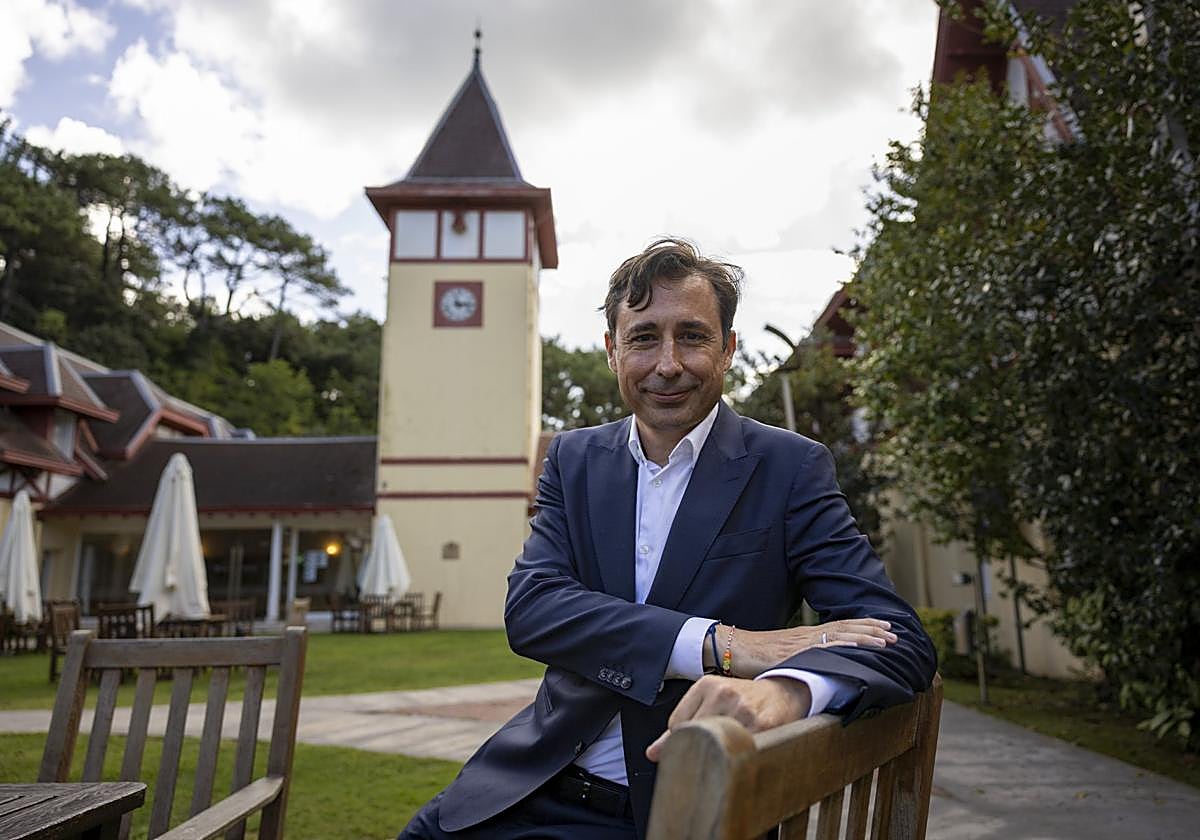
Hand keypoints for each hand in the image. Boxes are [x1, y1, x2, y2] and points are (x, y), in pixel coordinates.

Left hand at [646, 676, 810, 761]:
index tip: (701, 740)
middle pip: (693, 735)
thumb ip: (681, 726)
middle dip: (700, 749)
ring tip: (730, 750)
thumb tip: (652, 753)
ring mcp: (742, 709)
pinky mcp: (761, 724)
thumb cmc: (745, 700)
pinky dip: (737, 758)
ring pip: (714, 745)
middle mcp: (722, 693)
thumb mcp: (711, 701)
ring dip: (720, 755)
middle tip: (713, 752)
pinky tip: (743, 753)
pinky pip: (739, 751)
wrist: (786, 692)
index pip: (675, 725)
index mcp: (705, 685)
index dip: (687, 739)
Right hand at [710, 618, 896, 677]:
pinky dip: (842, 645)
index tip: (885, 628)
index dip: (863, 627)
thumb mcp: (780, 659)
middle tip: (895, 634)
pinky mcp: (792, 651)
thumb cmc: (750, 657)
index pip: (840, 627)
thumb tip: (813, 674)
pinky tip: (857, 647)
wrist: (728, 647)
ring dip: (864, 637)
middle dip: (871, 630)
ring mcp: (800, 642)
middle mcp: (806, 635)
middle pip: (844, 628)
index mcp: (804, 636)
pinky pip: (821, 647)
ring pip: (838, 635)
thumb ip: (798, 663)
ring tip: (886, 640)